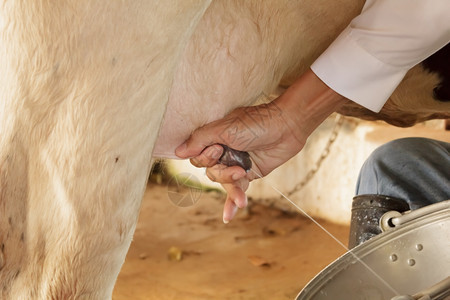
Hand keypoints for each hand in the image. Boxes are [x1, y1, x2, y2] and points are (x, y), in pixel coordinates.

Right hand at [176, 69, 345, 222]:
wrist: (287, 127)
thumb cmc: (257, 122)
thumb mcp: (225, 128)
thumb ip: (201, 139)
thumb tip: (178, 151)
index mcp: (214, 138)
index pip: (197, 157)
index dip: (205, 157)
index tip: (218, 149)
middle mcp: (222, 151)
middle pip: (210, 172)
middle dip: (222, 171)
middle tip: (236, 163)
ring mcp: (235, 164)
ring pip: (223, 182)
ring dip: (231, 185)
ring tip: (243, 175)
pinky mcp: (249, 174)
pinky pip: (237, 191)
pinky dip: (232, 204)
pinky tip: (228, 218)